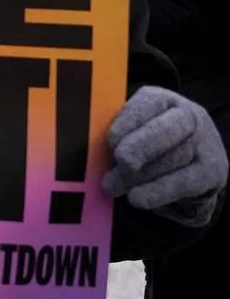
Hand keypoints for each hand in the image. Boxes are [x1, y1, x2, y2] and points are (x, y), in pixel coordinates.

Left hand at [102, 86, 227, 226]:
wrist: (188, 167)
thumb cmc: (144, 145)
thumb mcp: (129, 131)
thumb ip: (114, 134)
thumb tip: (84, 147)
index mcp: (163, 100)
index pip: (147, 103)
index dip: (128, 122)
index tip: (110, 141)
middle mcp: (189, 117)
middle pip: (163, 131)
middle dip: (137, 148)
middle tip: (118, 163)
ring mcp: (205, 144)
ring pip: (171, 160)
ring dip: (138, 176)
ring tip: (113, 186)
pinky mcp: (212, 172)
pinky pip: (184, 183)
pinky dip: (158, 192)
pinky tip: (137, 198)